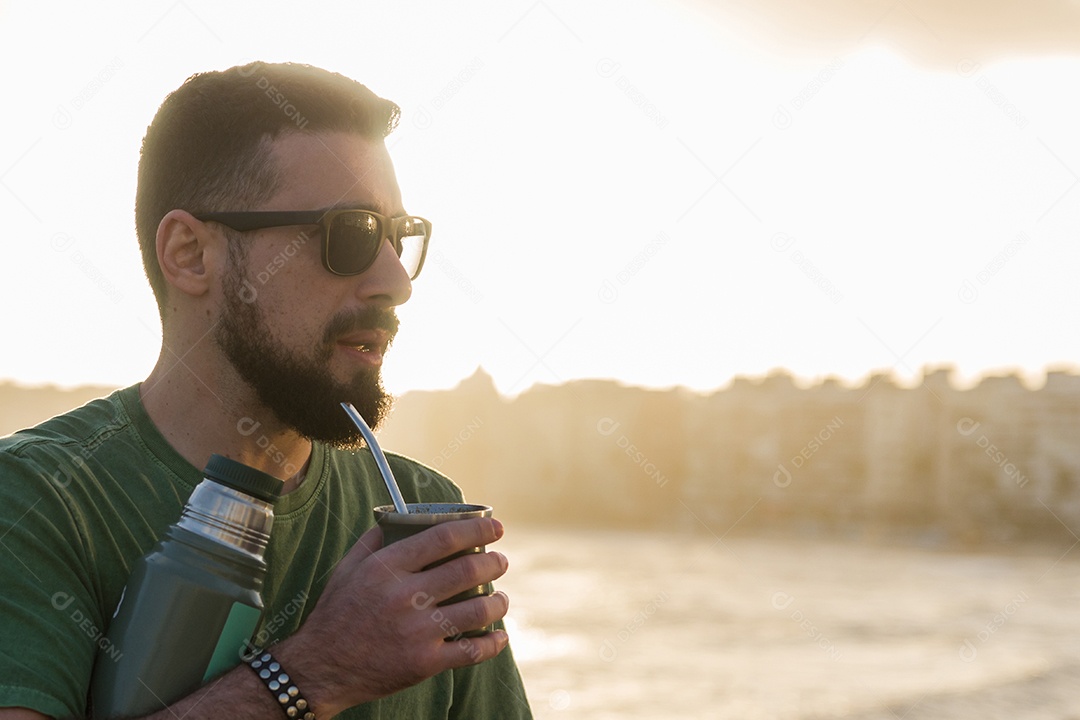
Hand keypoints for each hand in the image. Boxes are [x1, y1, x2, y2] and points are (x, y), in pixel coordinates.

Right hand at [275, 517, 510, 716]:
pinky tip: (499, 636)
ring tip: (501, 598)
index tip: (495, 527)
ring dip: (498, 601)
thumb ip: (371, 542)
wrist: (320, 668)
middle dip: (494, 562)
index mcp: (388, 568)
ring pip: (477, 609)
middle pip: (467, 569)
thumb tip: (394, 519)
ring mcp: (417, 631)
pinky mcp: (424, 662)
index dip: (477, 529)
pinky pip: (472, 651)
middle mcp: (405, 596)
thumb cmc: (335, 615)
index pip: (443, 538)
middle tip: (500, 561)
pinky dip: (493, 643)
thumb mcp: (346, 570)